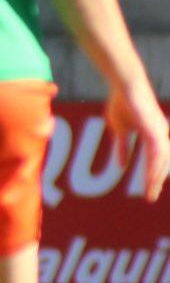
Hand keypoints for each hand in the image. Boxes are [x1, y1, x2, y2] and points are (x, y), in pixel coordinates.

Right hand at [106, 81, 168, 201]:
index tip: (149, 190)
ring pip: (161, 161)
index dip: (153, 175)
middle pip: (162, 164)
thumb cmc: (121, 102)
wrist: (125, 85)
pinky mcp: (155, 131)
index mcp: (154, 135)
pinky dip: (154, 167)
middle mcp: (161, 135)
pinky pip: (157, 153)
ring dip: (155, 178)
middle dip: (156, 181)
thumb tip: (121, 166)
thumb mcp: (119, 130)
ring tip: (150, 192)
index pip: (155, 160)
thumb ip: (121, 148)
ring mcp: (160, 133)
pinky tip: (151, 177)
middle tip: (150, 197)